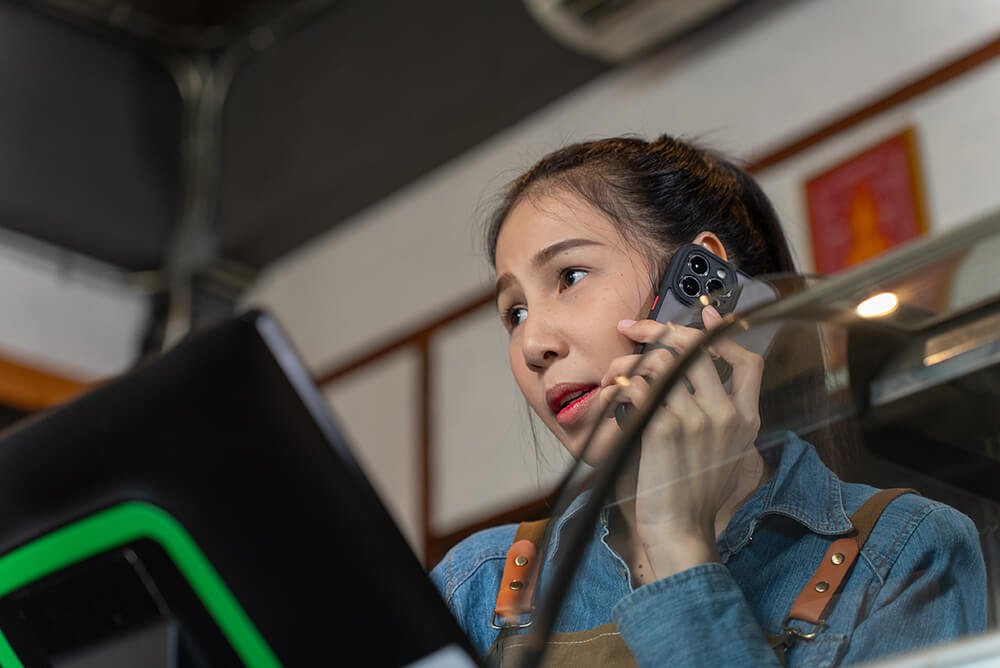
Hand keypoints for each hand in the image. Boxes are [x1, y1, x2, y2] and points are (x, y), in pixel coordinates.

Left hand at [597, 307, 763, 577]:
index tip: (706, 315)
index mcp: (745, 420)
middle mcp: (726, 413)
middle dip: (660, 328)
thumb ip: (716, 419)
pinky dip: (620, 383)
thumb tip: (691, 384)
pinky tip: (612, 391)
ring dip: (631, 359)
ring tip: (615, 370)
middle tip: (632, 327)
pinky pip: (639, 385)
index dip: (726, 332)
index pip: (749, 360)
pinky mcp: (664, 428)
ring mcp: (696, 418)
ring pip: (662, 361)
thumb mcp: (724, 456)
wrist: (681, 533)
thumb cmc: (694, 498)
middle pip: (697, 347)